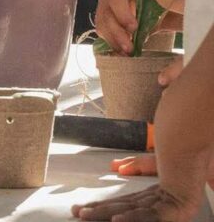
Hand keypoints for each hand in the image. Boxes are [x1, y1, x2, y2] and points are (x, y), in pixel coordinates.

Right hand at [76, 46, 213, 221]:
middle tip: (83, 210)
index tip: (116, 169)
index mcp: (180, 164)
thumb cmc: (197, 107)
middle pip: (137, 201)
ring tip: (85, 216)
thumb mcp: (183, 89)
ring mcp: (179, 196)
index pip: (150, 173)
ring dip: (108, 214)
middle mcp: (177, 183)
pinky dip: (132, 218)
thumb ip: (174, 77)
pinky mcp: (181, 203)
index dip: (130, 172)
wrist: (200, 120)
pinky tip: (112, 220)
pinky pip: (154, 216)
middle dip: (106, 206)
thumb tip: (165, 80)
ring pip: (140, 212)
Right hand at [96, 0, 182, 54]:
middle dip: (117, 33)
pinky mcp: (106, 10)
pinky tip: (123, 48)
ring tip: (127, 51)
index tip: (134, 29)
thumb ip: (153, 10)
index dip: (123, 15)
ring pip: (102, 22)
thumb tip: (139, 32)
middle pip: (106, 12)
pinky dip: (112, 39)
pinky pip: (103, 27)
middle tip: (129, 49)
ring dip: (113, 39)